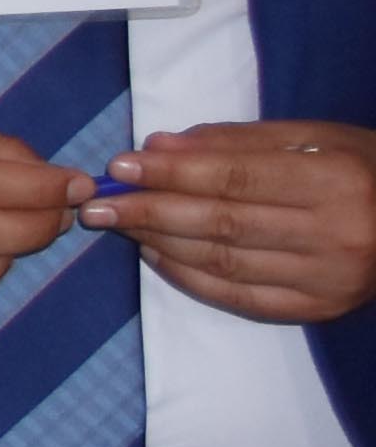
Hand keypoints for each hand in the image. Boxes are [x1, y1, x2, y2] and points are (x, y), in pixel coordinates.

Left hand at [91, 120, 375, 323]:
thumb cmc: (363, 168)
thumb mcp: (314, 137)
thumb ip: (236, 141)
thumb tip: (159, 146)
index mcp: (335, 181)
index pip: (234, 179)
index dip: (172, 174)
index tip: (121, 166)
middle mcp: (335, 234)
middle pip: (222, 223)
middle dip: (150, 211)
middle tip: (97, 203)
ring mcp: (328, 279)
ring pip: (224, 261)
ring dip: (161, 242)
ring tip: (119, 224)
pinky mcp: (319, 309)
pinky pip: (240, 297)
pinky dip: (190, 277)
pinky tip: (156, 255)